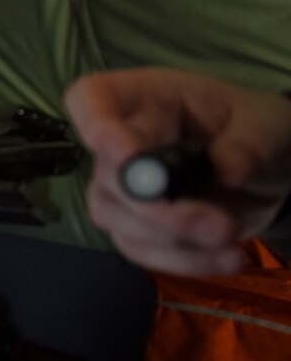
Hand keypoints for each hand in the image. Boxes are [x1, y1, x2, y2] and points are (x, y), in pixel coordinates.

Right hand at [67, 68, 290, 274]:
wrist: (269, 172)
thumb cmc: (258, 131)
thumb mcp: (268, 126)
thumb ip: (249, 143)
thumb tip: (224, 170)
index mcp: (148, 99)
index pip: (92, 99)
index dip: (93, 124)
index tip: (123, 155)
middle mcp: (124, 141)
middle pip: (105, 174)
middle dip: (155, 207)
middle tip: (217, 225)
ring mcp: (123, 187)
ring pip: (116, 218)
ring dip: (173, 239)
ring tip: (232, 237)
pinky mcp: (136, 226)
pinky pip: (140, 249)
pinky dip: (184, 261)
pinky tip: (228, 257)